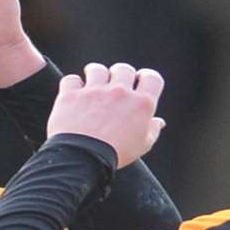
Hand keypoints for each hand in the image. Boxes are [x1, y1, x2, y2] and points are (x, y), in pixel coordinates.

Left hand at [48, 63, 165, 167]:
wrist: (83, 159)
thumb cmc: (117, 155)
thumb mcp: (142, 145)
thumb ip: (152, 130)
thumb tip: (158, 121)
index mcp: (141, 104)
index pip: (152, 78)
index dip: (146, 78)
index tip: (139, 81)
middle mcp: (120, 92)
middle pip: (124, 69)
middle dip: (120, 75)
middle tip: (114, 85)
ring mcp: (94, 91)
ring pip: (97, 69)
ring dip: (95, 75)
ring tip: (92, 85)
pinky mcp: (72, 95)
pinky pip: (72, 80)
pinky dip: (72, 85)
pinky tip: (74, 94)